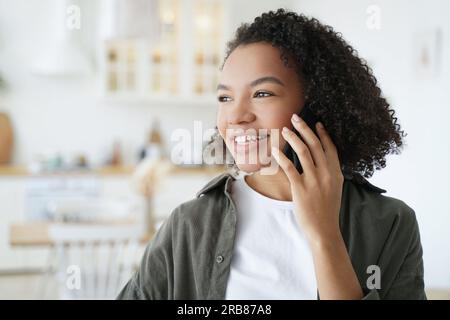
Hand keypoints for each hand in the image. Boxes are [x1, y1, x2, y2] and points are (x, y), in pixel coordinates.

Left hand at [271, 113, 343, 245]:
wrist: (325, 230)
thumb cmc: (327, 211)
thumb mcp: (335, 189)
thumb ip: (329, 174)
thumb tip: (322, 162)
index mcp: (336, 173)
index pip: (330, 148)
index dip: (323, 134)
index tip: (316, 123)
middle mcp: (327, 174)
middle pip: (315, 145)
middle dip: (305, 128)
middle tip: (295, 117)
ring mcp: (314, 180)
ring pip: (303, 152)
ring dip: (293, 137)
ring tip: (284, 129)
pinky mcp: (301, 188)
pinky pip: (290, 168)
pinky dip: (282, 157)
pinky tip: (275, 150)